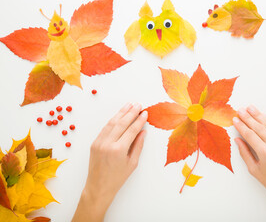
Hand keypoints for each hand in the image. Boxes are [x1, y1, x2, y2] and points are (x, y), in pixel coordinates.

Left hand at [73, 102, 147, 221]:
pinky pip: (105, 128)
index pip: (131, 130)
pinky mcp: (94, 143)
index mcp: (119, 150)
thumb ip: (138, 145)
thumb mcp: (132, 163)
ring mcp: (99, 142)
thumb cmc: (117, 178)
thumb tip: (143, 131)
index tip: (145, 113)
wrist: (98, 187)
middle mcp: (108, 144)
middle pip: (121, 123)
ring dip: (121, 113)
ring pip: (111, 123)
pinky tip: (118, 115)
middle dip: (131, 113)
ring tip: (129, 105)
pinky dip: (112, 120)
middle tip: (138, 105)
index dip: (139, 120)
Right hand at [233, 105, 265, 221]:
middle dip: (248, 117)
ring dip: (259, 115)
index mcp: (265, 153)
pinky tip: (263, 116)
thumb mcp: (254, 169)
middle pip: (259, 127)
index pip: (250, 135)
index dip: (241, 126)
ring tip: (250, 108)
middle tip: (240, 110)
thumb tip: (238, 140)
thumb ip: (244, 153)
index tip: (235, 119)